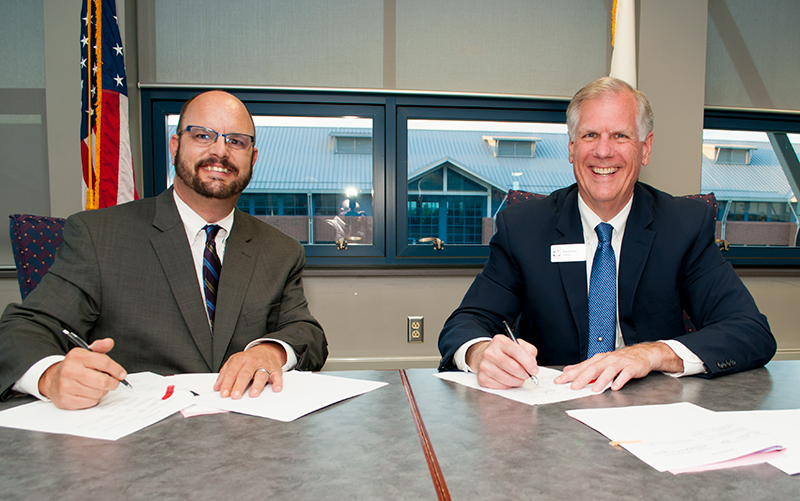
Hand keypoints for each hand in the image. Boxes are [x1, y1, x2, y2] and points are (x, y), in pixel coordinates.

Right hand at [38, 338, 126, 409]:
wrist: (52, 380)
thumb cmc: (75, 367)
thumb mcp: (86, 354)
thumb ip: (100, 348)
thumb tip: (109, 342)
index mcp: (76, 356)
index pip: (103, 362)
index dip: (116, 369)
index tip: (122, 374)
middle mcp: (70, 370)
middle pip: (102, 381)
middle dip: (113, 383)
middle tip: (114, 382)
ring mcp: (66, 386)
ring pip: (98, 393)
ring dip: (103, 391)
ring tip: (98, 386)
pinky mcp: (66, 400)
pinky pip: (90, 402)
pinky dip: (94, 399)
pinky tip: (89, 393)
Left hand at [214, 342, 287, 398]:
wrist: (266, 351)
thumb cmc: (248, 360)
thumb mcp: (234, 363)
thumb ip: (225, 374)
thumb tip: (217, 387)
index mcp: (240, 360)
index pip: (232, 372)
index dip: (227, 383)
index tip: (224, 394)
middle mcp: (252, 361)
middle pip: (245, 374)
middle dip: (239, 385)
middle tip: (235, 396)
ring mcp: (264, 365)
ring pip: (261, 375)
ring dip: (257, 385)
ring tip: (253, 394)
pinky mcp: (275, 369)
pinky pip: (277, 376)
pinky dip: (277, 383)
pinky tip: (275, 389)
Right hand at [466, 334, 538, 388]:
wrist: (484, 356)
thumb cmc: (504, 352)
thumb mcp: (518, 345)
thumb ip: (529, 351)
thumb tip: (533, 365)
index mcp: (500, 341)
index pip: (517, 351)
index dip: (529, 363)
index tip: (534, 370)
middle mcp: (490, 352)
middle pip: (514, 368)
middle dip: (525, 374)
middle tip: (527, 375)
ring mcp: (484, 366)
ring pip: (508, 379)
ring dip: (518, 381)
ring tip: (519, 377)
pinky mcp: (482, 378)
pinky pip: (501, 386)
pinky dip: (509, 385)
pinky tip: (508, 379)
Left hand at [554, 342, 683, 391]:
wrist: (642, 354)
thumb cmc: (620, 359)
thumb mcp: (601, 361)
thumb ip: (585, 367)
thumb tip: (568, 370)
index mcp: (599, 359)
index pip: (582, 366)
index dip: (571, 374)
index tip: (560, 380)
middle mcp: (608, 360)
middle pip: (593, 368)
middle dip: (583, 378)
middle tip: (574, 387)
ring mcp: (620, 363)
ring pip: (609, 371)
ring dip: (601, 380)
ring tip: (595, 389)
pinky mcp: (632, 367)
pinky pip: (625, 374)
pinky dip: (620, 380)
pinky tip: (615, 387)